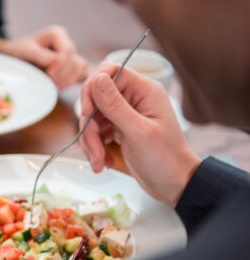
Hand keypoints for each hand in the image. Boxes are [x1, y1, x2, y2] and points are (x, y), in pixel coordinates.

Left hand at [1, 26, 87, 88]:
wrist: (14, 59)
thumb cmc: (18, 52)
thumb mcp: (25, 51)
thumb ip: (41, 55)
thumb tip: (56, 62)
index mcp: (56, 34)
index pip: (67, 51)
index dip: (60, 65)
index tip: (48, 75)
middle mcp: (66, 42)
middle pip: (75, 61)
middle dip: (63, 75)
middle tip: (50, 83)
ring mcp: (70, 55)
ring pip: (82, 67)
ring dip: (69, 80)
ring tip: (55, 86)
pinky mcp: (71, 67)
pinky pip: (81, 74)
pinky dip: (73, 82)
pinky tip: (60, 86)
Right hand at [79, 62, 200, 206]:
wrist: (173, 184)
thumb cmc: (164, 159)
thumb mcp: (138, 132)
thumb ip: (115, 105)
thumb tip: (97, 78)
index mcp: (143, 91)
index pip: (109, 72)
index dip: (93, 89)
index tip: (88, 112)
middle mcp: (133, 98)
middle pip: (95, 98)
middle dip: (90, 125)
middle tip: (95, 148)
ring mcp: (124, 114)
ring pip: (92, 118)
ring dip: (91, 141)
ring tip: (100, 162)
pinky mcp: (117, 129)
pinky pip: (95, 132)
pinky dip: (95, 148)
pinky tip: (103, 162)